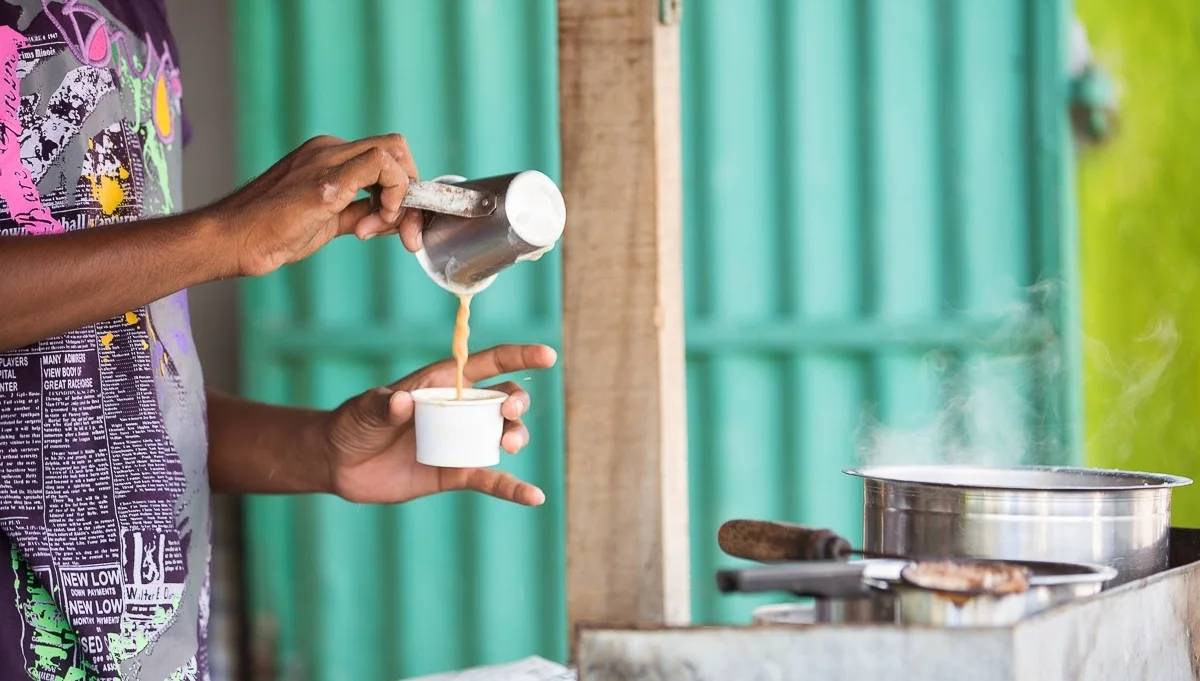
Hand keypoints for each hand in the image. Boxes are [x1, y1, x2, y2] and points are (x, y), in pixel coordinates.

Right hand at [210, 134, 426, 277]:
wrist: (231, 240)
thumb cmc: (269, 233)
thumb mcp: (328, 222)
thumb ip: (359, 214)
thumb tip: (390, 219)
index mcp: (329, 157)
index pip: (386, 159)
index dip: (404, 193)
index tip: (398, 228)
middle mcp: (330, 150)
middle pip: (396, 151)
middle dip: (413, 193)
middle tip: (406, 233)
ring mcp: (327, 159)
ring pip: (394, 152)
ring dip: (405, 197)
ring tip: (381, 229)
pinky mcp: (327, 180)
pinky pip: (380, 163)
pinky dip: (394, 194)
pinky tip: (374, 223)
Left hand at [319, 344, 557, 505]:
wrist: (341, 464)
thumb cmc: (353, 424)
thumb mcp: (364, 409)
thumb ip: (382, 405)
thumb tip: (401, 403)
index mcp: (444, 384)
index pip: (489, 363)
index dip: (520, 356)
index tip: (547, 356)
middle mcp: (460, 409)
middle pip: (504, 398)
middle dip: (517, 402)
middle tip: (510, 413)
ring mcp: (461, 441)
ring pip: (503, 435)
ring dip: (517, 437)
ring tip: (509, 446)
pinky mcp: (456, 473)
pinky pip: (491, 479)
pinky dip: (512, 488)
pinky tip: (534, 496)